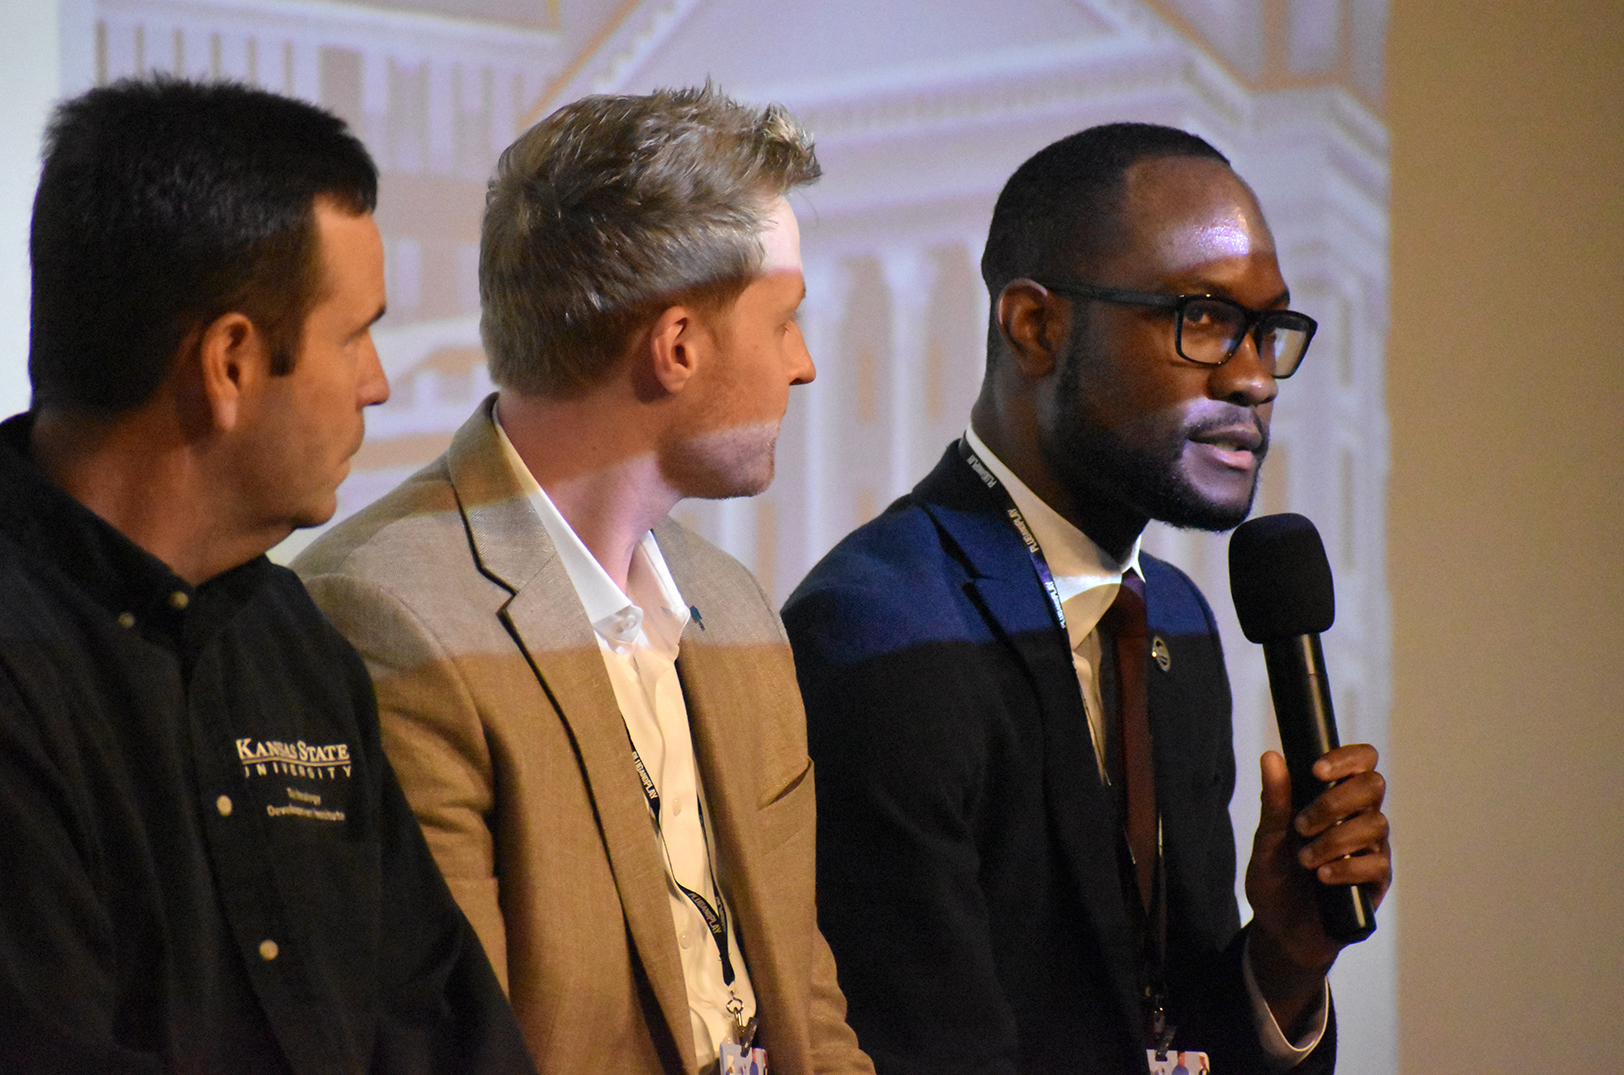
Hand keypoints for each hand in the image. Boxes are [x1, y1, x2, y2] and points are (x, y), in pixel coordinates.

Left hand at [1244, 743, 1390, 1031]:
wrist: (1280, 931)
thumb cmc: (1277, 880)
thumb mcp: (1267, 840)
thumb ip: (1274, 802)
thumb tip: (1271, 757)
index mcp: (1334, 799)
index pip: (1361, 762)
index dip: (1347, 758)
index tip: (1316, 770)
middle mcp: (1359, 818)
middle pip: (1373, 785)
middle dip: (1335, 801)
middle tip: (1301, 826)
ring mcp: (1372, 849)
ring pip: (1375, 824)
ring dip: (1335, 839)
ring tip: (1305, 860)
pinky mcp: (1377, 882)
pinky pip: (1376, 864)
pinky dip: (1347, 867)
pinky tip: (1323, 876)